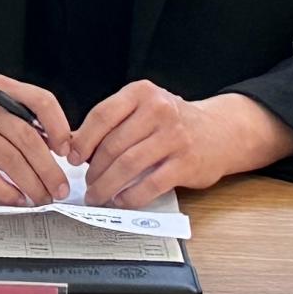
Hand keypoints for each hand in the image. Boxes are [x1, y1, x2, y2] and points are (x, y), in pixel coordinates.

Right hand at [0, 76, 72, 205]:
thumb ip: (14, 119)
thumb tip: (53, 146)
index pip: (40, 100)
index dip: (59, 126)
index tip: (67, 150)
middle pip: (27, 137)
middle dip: (49, 167)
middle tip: (59, 186)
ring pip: (9, 158)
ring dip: (30, 182)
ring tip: (41, 197)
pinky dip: (3, 190)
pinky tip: (14, 199)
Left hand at [70, 82, 292, 207]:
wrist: (220, 131)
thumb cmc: (173, 122)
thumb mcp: (144, 108)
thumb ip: (114, 122)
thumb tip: (72, 144)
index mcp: (142, 93)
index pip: (102, 115)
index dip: (83, 140)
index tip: (72, 158)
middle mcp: (158, 110)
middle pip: (113, 145)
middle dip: (94, 170)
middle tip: (86, 184)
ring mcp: (174, 136)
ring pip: (128, 166)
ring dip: (107, 186)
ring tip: (98, 195)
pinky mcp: (186, 163)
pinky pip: (150, 184)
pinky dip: (131, 196)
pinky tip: (122, 200)